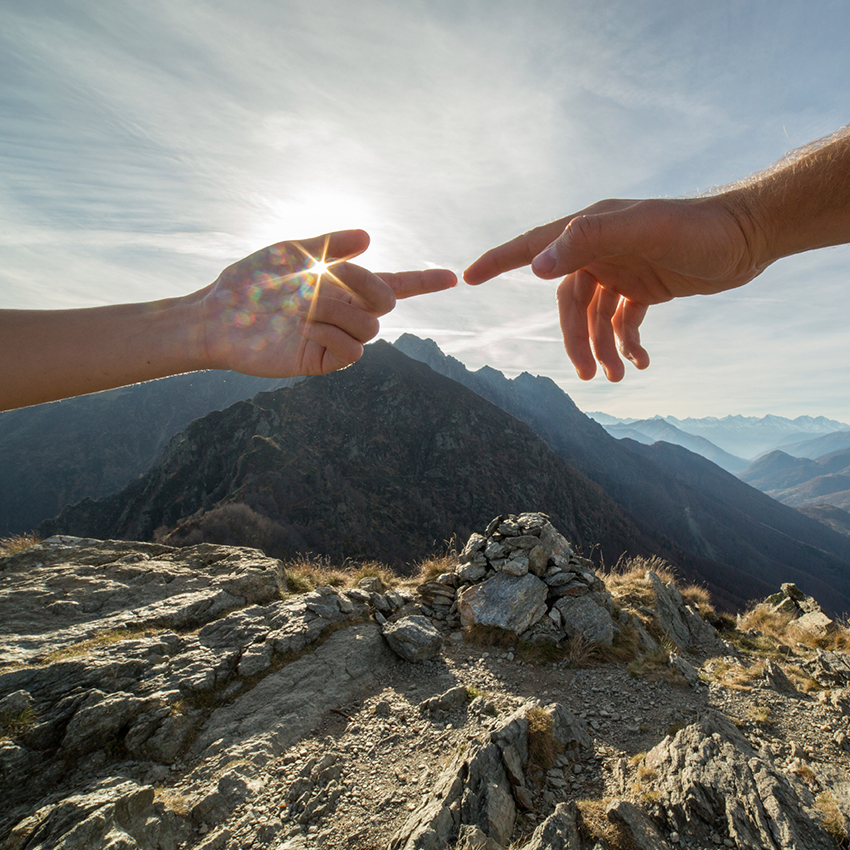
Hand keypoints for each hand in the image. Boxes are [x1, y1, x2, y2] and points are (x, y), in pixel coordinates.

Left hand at [199, 229, 456, 376]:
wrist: (218, 313)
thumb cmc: (251, 280)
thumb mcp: (292, 250)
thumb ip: (332, 242)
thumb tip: (371, 237)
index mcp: (343, 286)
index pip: (393, 284)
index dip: (424, 281)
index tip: (453, 277)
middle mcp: (345, 313)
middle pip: (386, 302)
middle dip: (364, 284)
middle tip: (327, 276)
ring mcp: (336, 339)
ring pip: (370, 326)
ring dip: (337, 308)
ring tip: (302, 307)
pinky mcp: (323, 362)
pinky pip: (353, 351)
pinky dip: (332, 334)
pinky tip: (303, 328)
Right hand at [464, 196, 766, 380]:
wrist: (749, 235)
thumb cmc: (698, 228)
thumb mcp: (645, 229)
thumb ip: (589, 239)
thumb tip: (536, 268)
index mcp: (591, 231)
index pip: (534, 247)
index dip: (498, 261)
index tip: (467, 278)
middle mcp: (600, 250)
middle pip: (569, 303)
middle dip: (575, 341)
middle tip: (589, 375)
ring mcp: (621, 269)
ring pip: (595, 318)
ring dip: (603, 349)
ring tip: (618, 377)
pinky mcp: (644, 287)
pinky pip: (622, 322)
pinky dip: (627, 344)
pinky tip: (641, 363)